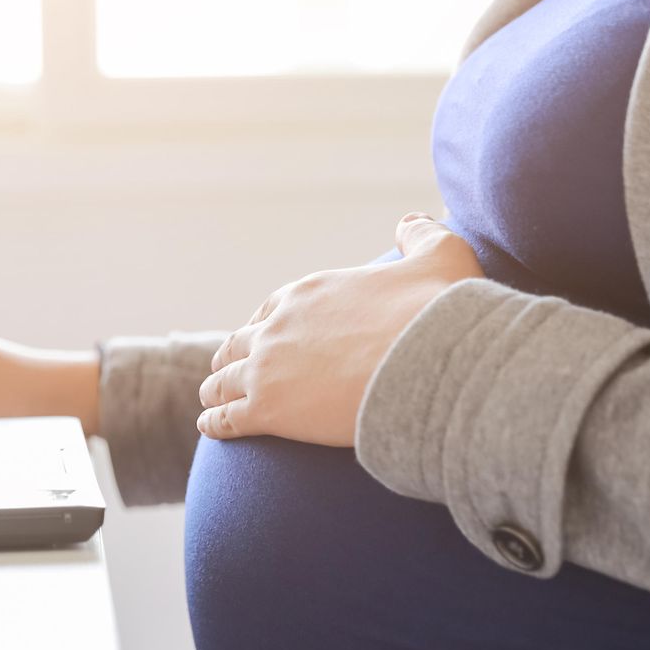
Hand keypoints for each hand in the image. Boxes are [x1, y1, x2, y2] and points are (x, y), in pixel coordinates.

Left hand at [196, 213, 482, 445]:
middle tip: (225, 369)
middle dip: (231, 356)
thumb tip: (411, 222)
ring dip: (216, 389)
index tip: (259, 336)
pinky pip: (227, 417)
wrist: (428, 363)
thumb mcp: (439, 256)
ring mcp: (266, 368)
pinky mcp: (267, 410)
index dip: (262, 325)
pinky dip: (215, 422)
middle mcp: (277, 327)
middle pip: (240, 343)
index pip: (269, 310)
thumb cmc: (435, 313)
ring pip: (224, 380)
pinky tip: (209, 427)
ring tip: (209, 400)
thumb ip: (422, 237)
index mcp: (307, 294)